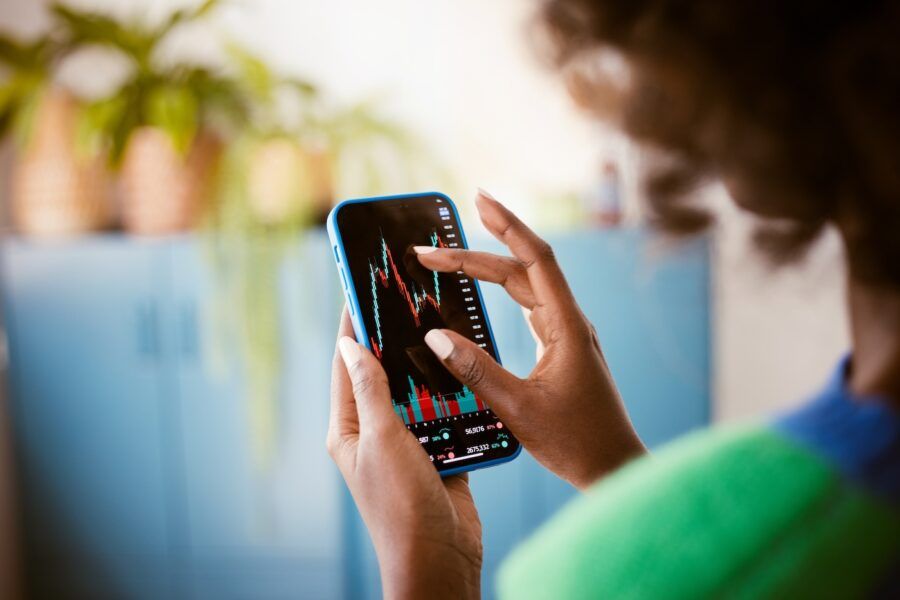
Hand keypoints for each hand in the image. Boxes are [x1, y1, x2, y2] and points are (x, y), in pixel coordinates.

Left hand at [327, 310, 481, 599]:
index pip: (348, 367)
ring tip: (438, 328)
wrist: (440, 560)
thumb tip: (350, 345)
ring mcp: (407, 445)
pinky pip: (444, 415)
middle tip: (407, 303)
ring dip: (427, 368)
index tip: (359, 293)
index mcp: (350, 430)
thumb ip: (371, 391)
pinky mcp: (438, 455)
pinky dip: (454, 397)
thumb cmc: (402, 507)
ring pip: (416, 394)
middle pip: (383, 376)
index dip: (352, 329)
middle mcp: (375, 435)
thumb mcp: (382, 441)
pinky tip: (465, 373)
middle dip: (393, 342)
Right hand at [415, 189, 645, 489]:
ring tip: (450, 259)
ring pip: (525, 288)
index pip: (535, 259)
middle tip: (431, 248)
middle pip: (522, 270)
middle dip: (477, 253)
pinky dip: (502, 293)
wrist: (614, 468)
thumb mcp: (518, 408)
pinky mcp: (561, 348)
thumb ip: (476, 370)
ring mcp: (566, 334)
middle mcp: (569, 322)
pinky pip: (528, 307)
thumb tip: (435, 336)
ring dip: (488, 270)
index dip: (507, 225)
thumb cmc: (576, 442)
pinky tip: (485, 291)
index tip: (478, 199)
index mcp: (566, 326)